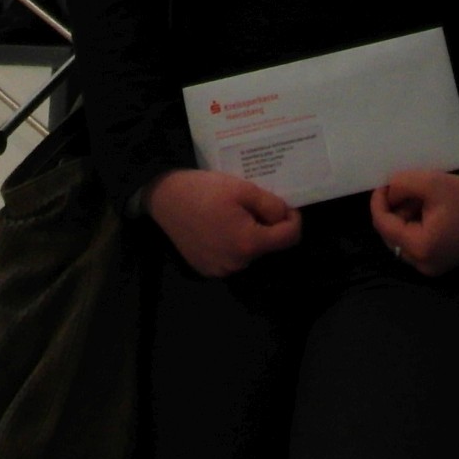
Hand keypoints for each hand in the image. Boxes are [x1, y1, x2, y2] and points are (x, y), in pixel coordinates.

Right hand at [146, 169, 300, 278]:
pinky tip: (219, 226)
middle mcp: (237, 264)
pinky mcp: (207, 270)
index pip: (289, 238)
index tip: (284, 205)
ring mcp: (220, 270)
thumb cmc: (204, 190)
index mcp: (248, 243)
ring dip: (249, 235)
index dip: (293, 219)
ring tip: (232, 213)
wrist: (164, 199)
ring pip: (250, 253)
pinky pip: (232, 258)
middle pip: (268, 246)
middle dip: (268, 226)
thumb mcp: (243, 188)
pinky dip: (232, 243)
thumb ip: (270, 205)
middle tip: (252, 204)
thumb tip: (286, 216)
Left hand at [369, 171, 458, 276]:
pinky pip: (418, 244)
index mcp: (421, 248)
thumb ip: (402, 184)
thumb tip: (388, 192)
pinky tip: (428, 208)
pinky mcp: (443, 262)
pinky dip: (416, 225)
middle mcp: (425, 265)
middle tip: (404, 188)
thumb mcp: (432, 183)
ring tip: (420, 196)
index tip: (383, 183)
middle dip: (393, 210)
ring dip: (405, 217)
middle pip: (391, 236)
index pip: (383, 226)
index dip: (378, 202)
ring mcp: (434, 267)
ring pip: (403, 240)